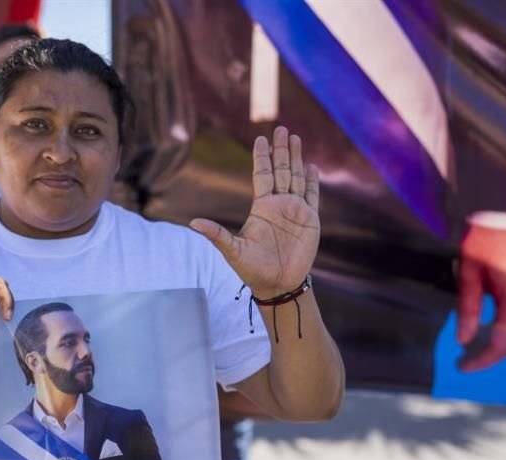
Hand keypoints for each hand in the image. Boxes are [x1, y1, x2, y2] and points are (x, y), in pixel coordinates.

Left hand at [190, 126, 319, 298]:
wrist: (277, 285)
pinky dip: (313, 182)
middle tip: (281, 128)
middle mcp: (279, 204)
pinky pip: (312, 196)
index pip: (262, 175)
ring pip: (297, 177)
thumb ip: (217, 235)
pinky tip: (311, 167)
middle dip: (281, 150)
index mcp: (261, 207)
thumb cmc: (252, 269)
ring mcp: (295, 211)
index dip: (262, 157)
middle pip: (281, 170)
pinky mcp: (310, 220)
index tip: (261, 139)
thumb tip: (193, 223)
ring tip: (296, 138)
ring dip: (297, 158)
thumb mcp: (232, 251)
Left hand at [457, 225, 505, 371]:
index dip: (482, 361)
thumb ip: (468, 308)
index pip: (502, 345)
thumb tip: (464, 338)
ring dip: (505, 344)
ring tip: (480, 348)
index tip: (463, 366)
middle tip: (468, 360)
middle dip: (492, 356)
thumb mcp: (469, 273)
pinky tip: (498, 329)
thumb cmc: (488, 239)